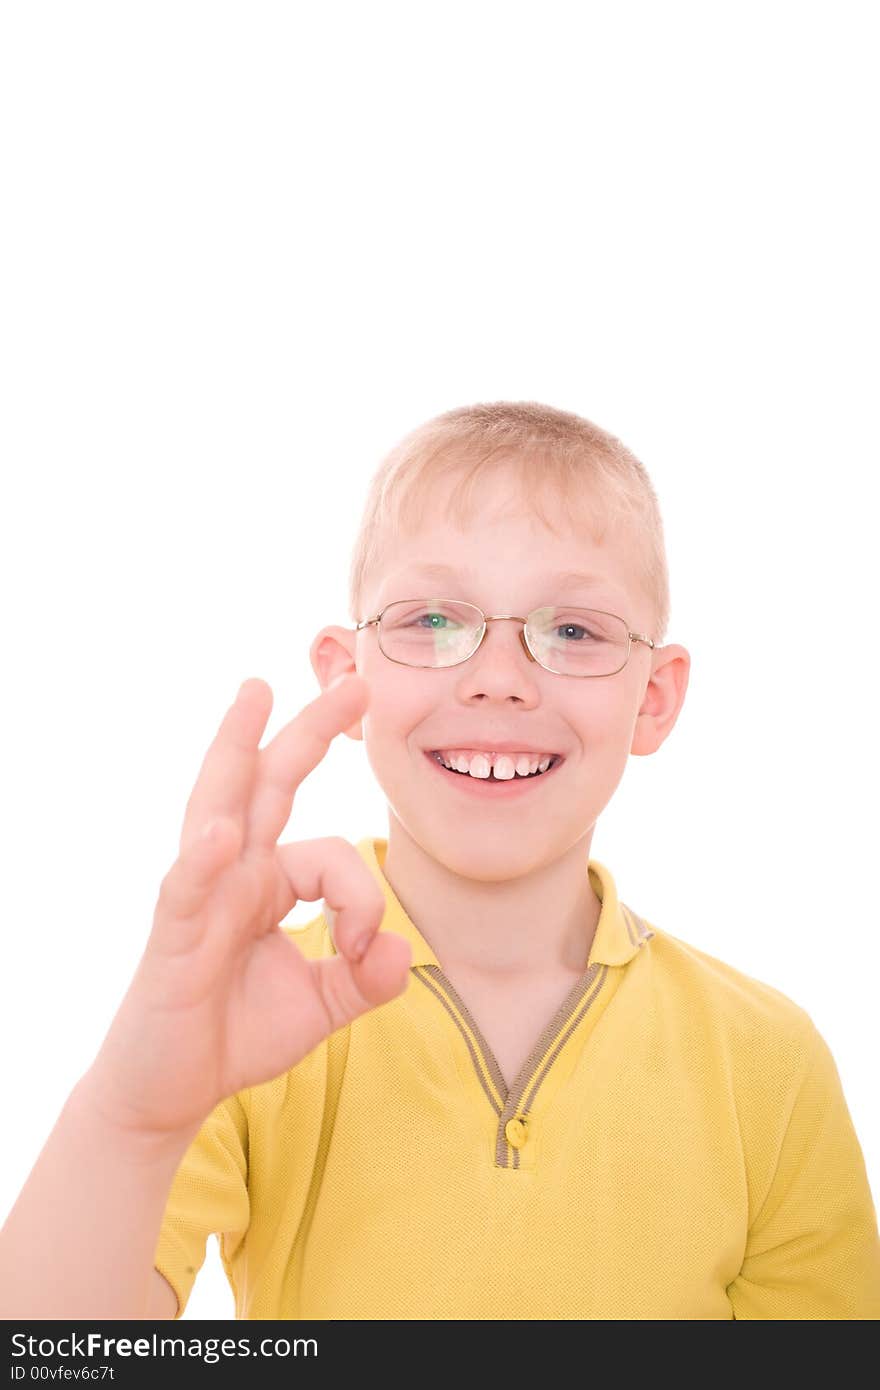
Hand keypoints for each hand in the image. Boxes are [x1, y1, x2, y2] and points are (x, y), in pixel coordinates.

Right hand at [82, 675, 410, 1144]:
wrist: (169, 1091)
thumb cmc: (234, 1033)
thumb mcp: (320, 1006)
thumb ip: (367, 978)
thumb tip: (407, 951)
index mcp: (267, 881)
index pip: (332, 855)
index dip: (364, 897)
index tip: (367, 949)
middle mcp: (233, 874)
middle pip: (268, 785)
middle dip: (309, 730)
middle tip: (353, 680)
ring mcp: (200, 898)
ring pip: (220, 808)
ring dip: (236, 748)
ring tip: (254, 694)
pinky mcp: (174, 938)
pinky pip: (189, 888)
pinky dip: (203, 858)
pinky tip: (219, 832)